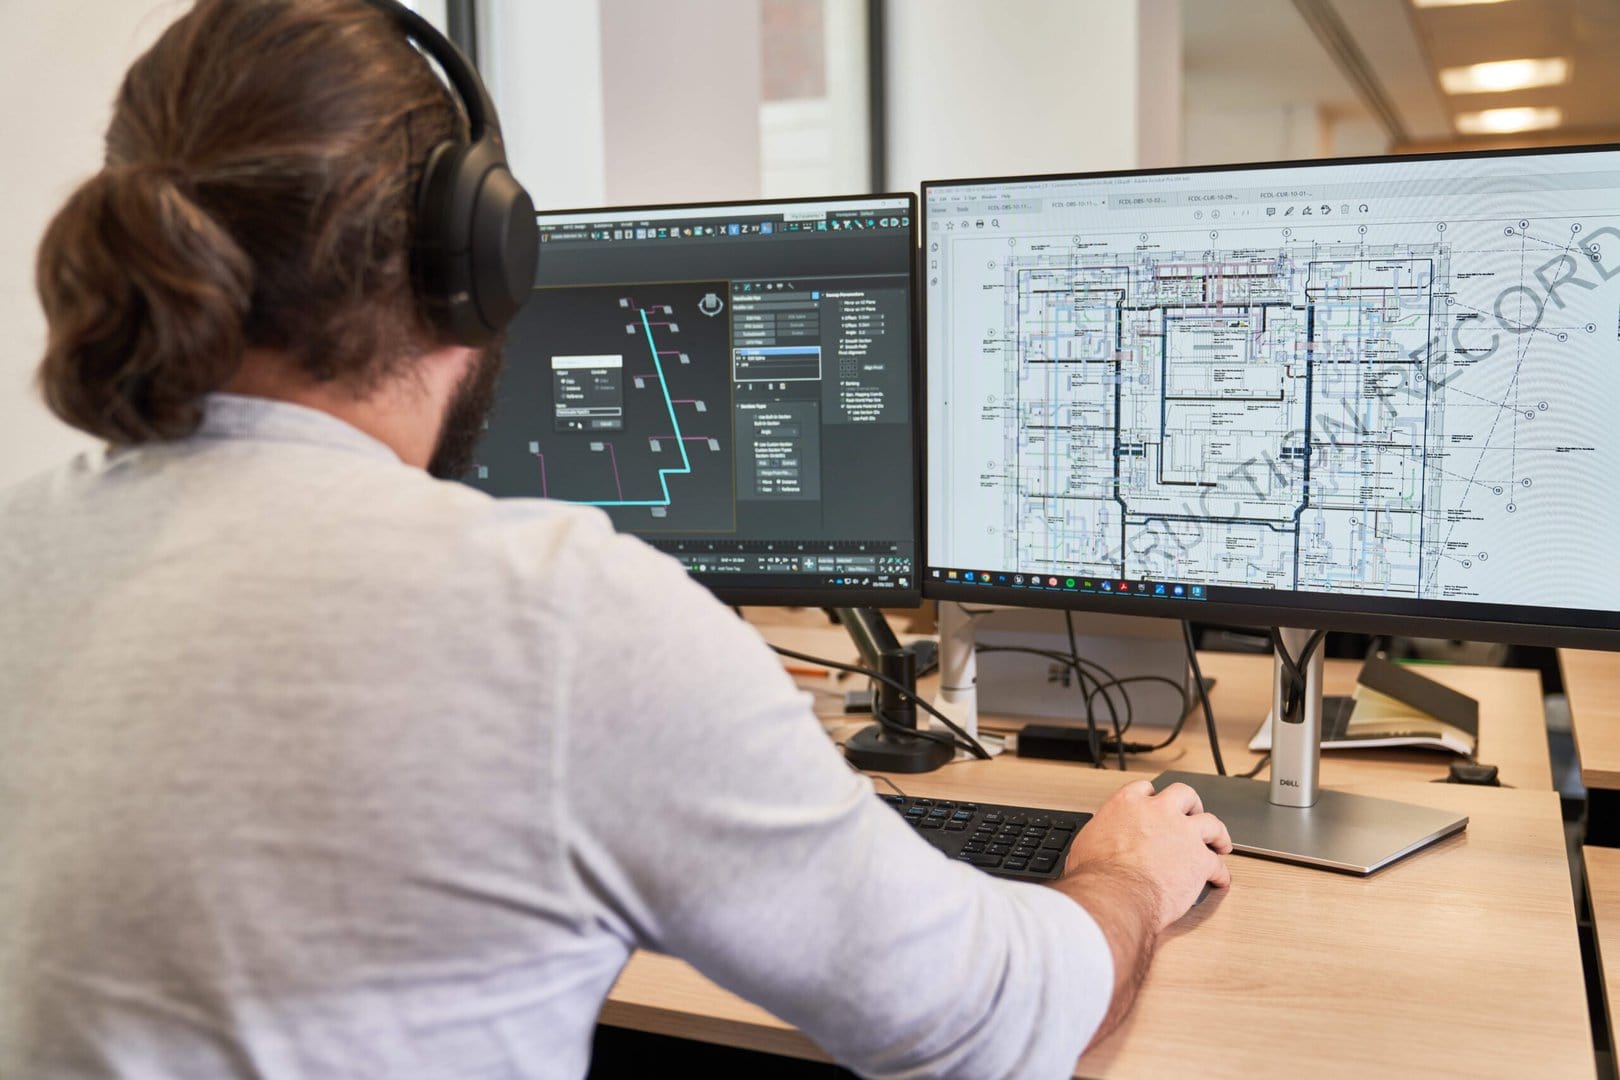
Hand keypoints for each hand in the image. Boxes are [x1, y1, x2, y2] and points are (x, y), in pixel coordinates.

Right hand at [1067, 779, 1231, 930]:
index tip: (1156, 803)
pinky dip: (1220, 873)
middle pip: (1184, 795)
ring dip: (1217, 833)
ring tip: (1220, 842)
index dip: (1154, 796)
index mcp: (1129, 804)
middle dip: (1191, 805)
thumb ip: (1102, 835)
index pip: (1146, 789)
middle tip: (1193, 814)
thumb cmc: (1097, 873)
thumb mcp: (1087, 842)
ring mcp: (1183, 833)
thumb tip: (1098, 844)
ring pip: (1211, 823)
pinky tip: (1219, 879)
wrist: (1115, 893)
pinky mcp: (1200, 860)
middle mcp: (1159, 812)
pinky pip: (1218, 864)